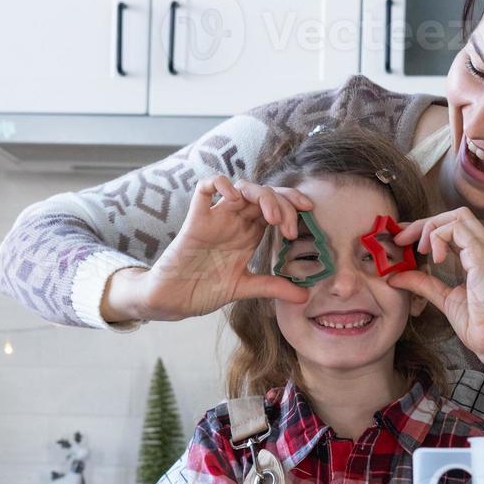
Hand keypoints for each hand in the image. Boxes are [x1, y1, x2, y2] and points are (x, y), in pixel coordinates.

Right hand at [103, 176, 312, 322]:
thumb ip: (273, 287)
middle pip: (264, 193)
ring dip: (262, 195)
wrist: (174, 300)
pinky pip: (205, 188)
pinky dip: (220, 184)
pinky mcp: (196, 220)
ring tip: (272, 218)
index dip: (293, 206)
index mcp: (249, 232)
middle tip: (289, 226)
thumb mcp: (245, 288)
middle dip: (284, 201)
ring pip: (241, 186)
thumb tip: (305, 296)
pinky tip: (233, 196)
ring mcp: (216, 217)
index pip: (277, 206)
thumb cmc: (205, 289)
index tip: (309, 219)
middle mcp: (235, 220)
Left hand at [388, 208, 483, 396]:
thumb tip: (395, 276)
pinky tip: (433, 258)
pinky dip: (439, 238)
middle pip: (457, 215)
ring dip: (431, 228)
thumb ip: (423, 283)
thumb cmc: (481, 327)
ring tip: (420, 251)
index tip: (404, 240)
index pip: (456, 228)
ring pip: (458, 217)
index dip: (428, 228)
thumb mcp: (445, 299)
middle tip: (402, 239)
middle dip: (425, 222)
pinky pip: (458, 231)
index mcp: (483, 258)